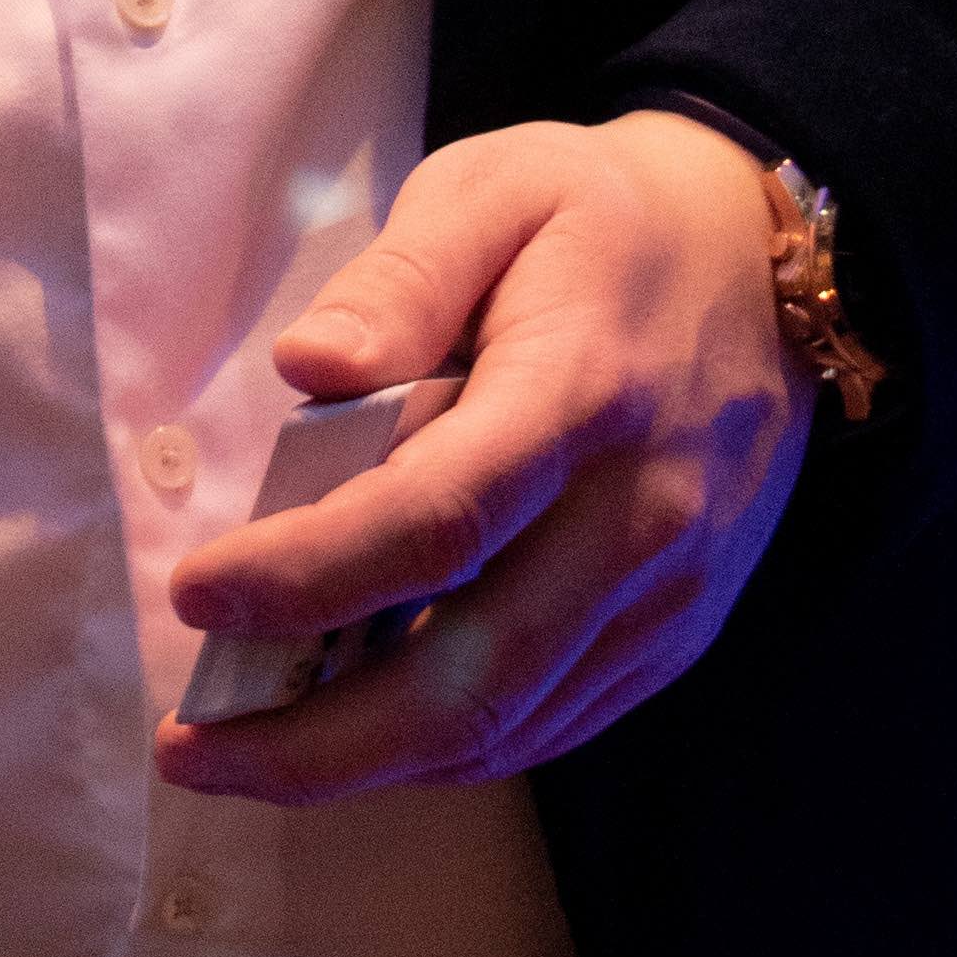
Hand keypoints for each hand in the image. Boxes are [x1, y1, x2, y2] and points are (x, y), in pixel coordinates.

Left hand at [154, 112, 809, 799]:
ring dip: (365, 765)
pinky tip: (354, 734)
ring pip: (508, 727)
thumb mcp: (495, 191)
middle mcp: (637, 515)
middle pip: (472, 676)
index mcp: (582, 391)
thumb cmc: (602, 219)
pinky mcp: (675, 633)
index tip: (195, 594)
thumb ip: (398, 280)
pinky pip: (550, 726)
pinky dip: (443, 751)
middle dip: (317, 741)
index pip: (437, 521)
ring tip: (240, 757)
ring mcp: (667, 592)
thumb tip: (303, 370)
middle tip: (190, 749)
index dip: (306, 577)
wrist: (766, 265)